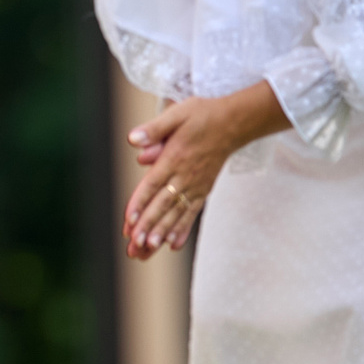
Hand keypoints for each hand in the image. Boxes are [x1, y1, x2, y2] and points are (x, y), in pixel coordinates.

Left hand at [122, 81, 286, 258]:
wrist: (234, 123)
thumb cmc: (202, 115)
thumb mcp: (177, 114)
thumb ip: (154, 128)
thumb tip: (132, 139)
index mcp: (174, 158)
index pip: (152, 185)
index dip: (139, 204)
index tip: (129, 221)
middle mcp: (185, 176)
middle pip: (162, 205)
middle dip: (147, 226)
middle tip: (134, 246)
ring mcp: (195, 186)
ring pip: (175, 213)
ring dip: (161, 232)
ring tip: (149, 249)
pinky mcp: (203, 190)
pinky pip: (191, 213)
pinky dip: (181, 229)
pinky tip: (172, 245)